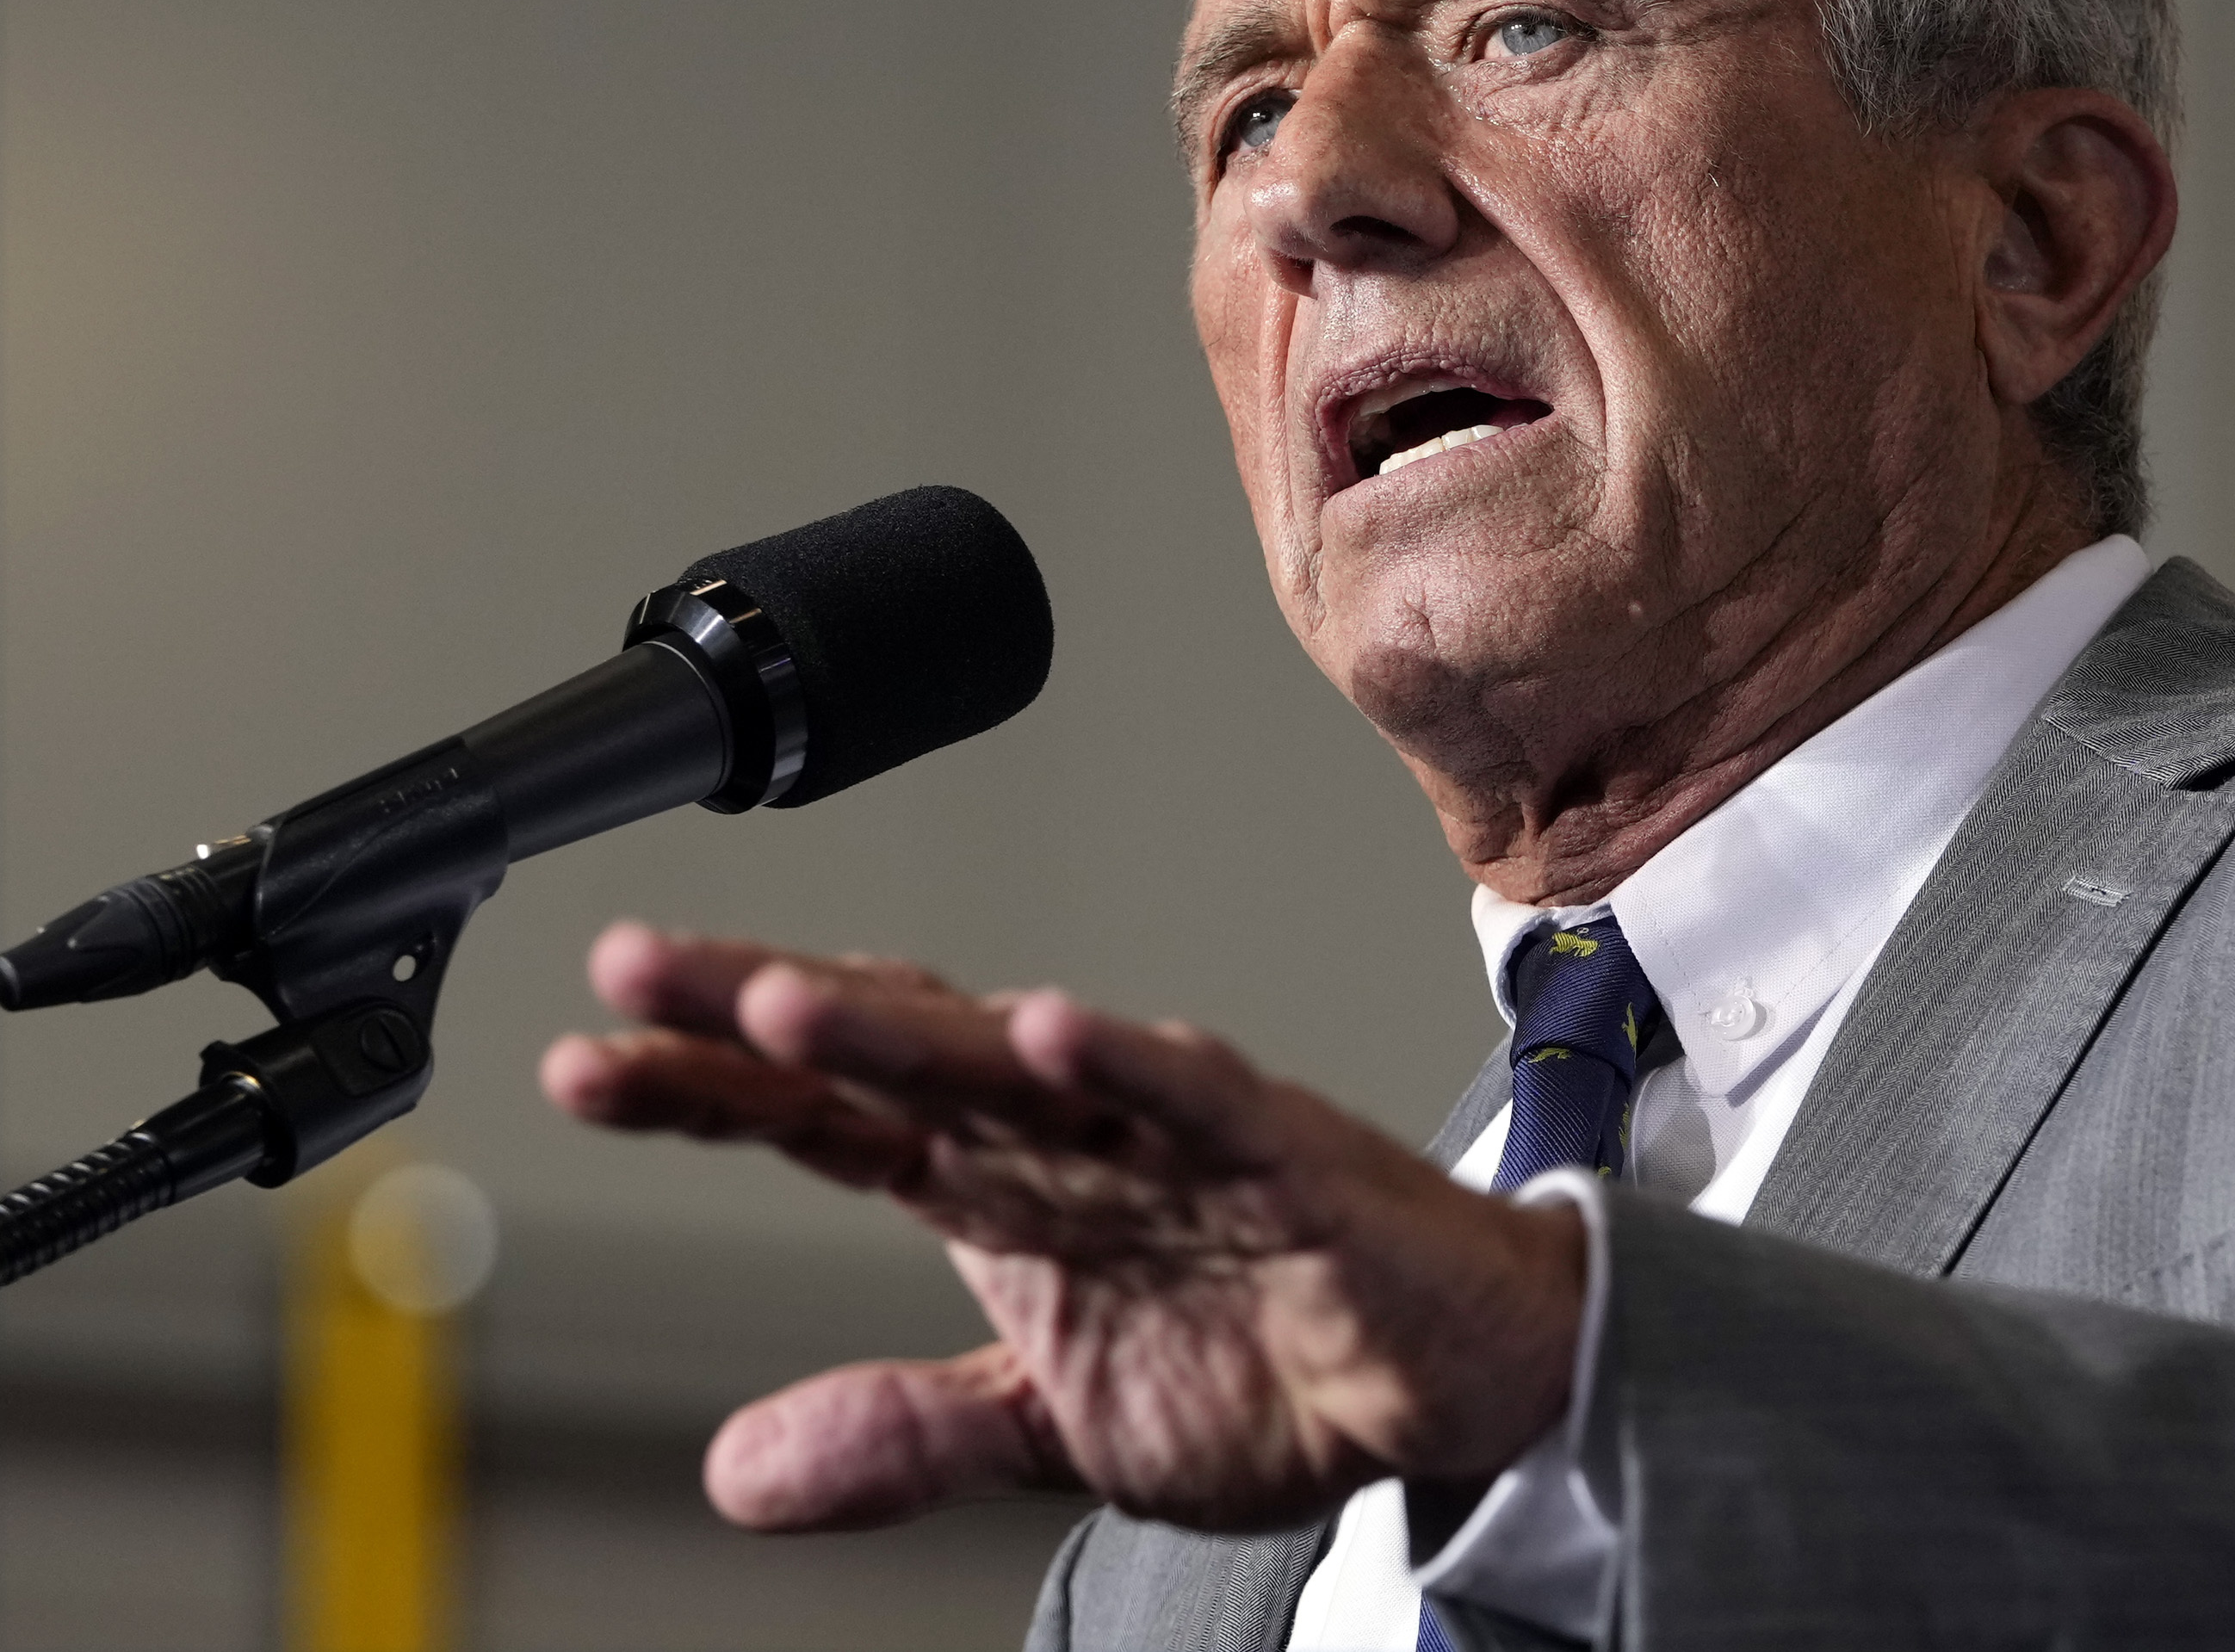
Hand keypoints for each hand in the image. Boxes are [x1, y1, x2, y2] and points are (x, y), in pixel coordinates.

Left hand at [539, 923, 1581, 1534]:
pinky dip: (1132, 1062)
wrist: (1452, 1383)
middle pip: (891, 1049)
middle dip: (758, 1009)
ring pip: (1018, 1057)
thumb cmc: (1270, 1365)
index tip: (579, 1065)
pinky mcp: (1282, 1152)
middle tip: (633, 968)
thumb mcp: (1051, 1433)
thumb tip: (733, 1467)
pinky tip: (1055, 1032)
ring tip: (781, 999)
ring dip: (901, 1028)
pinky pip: (1198, 1095)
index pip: (827, 1119)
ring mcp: (1169, 1130)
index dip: (706, 1089)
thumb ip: (903, 1434)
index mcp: (1004, 1185)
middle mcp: (1067, 1132)